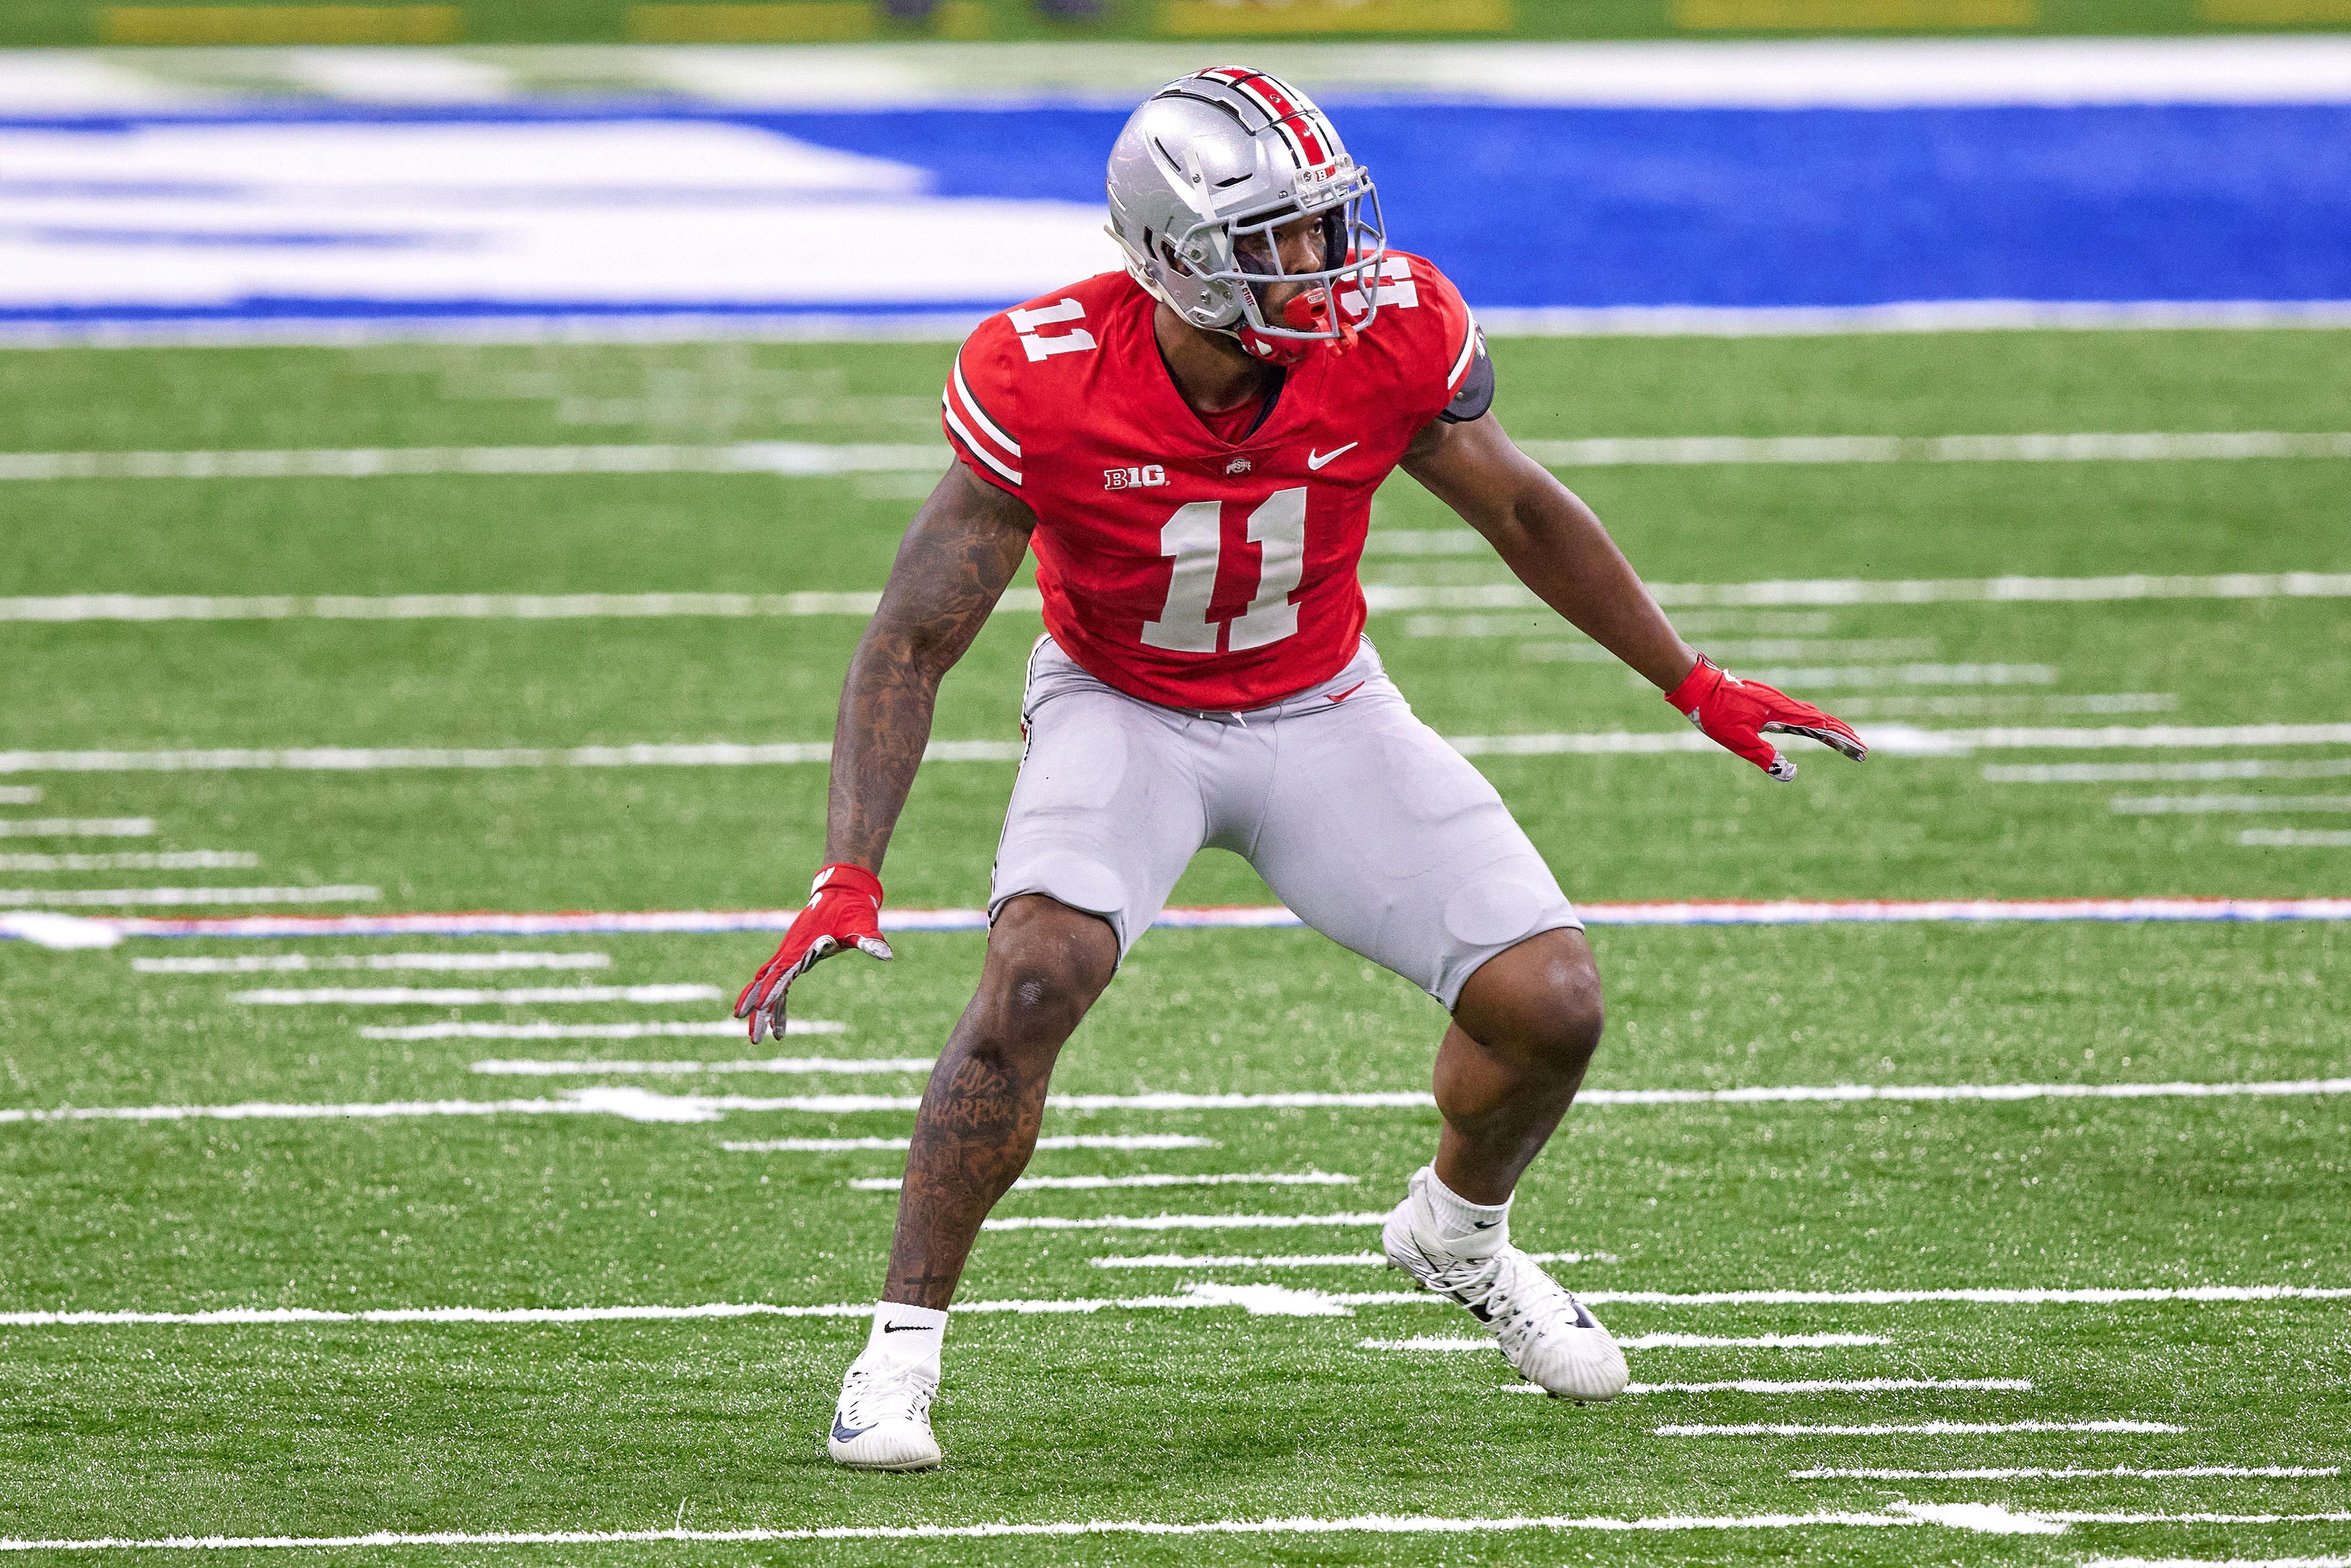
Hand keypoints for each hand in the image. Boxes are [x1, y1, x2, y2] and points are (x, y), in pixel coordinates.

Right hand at [734, 864, 892, 1042]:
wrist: (844, 892)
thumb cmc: (853, 909)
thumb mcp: (863, 925)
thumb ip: (870, 941)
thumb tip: (886, 954)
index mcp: (802, 946)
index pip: (781, 972)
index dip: (770, 991)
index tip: (761, 1009)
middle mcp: (789, 952)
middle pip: (766, 985)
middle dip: (759, 1012)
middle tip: (755, 1040)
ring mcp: (789, 955)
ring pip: (767, 986)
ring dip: (762, 1011)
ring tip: (758, 1039)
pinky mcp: (793, 958)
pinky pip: (778, 984)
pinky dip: (775, 1003)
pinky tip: (778, 1026)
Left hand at [1666, 654, 1866, 781]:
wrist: (1695, 684)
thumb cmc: (1714, 712)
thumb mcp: (1738, 740)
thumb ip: (1765, 756)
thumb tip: (1790, 774)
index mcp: (1780, 712)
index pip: (1820, 726)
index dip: (1842, 739)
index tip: (1861, 750)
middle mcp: (1782, 703)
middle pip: (1820, 720)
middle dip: (1841, 735)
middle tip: (1861, 751)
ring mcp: (1774, 700)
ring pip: (1809, 715)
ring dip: (1828, 728)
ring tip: (1843, 741)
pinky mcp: (1766, 701)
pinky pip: (1797, 713)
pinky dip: (1812, 722)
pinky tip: (1812, 728)